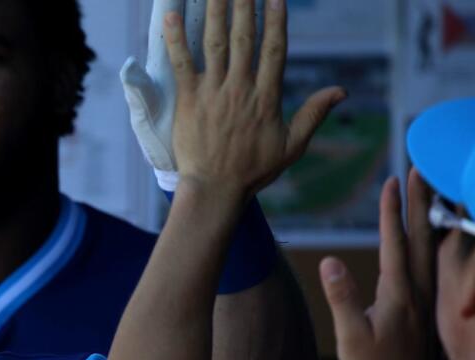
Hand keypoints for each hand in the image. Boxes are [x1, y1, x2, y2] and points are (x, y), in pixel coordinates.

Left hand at [165, 0, 343, 198]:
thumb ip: (313, 114)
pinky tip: (170, 15)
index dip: (276, 20)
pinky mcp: (188, 100)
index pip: (274, 49)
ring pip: (215, 43)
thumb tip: (341, 91)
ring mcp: (213, 93)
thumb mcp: (292, 145)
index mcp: (266, 97)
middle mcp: (240, 89)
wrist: (215, 189)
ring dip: (215, 12)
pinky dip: (175, 39)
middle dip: (245, 6)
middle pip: (244, 38)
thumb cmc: (252, 171)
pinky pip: (181, 64)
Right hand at [320, 171, 438, 359]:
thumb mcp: (352, 338)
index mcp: (399, 293)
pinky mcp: (423, 305)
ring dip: (426, 215)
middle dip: (419, 200)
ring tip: (426, 191)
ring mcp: (423, 296)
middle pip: (420, 235)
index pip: (395, 242)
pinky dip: (428, 238)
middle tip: (420, 169)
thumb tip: (330, 261)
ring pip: (429, 246)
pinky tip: (426, 234)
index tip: (393, 181)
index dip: (392, 211)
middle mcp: (417, 288)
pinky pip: (429, 261)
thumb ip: (343, 298)